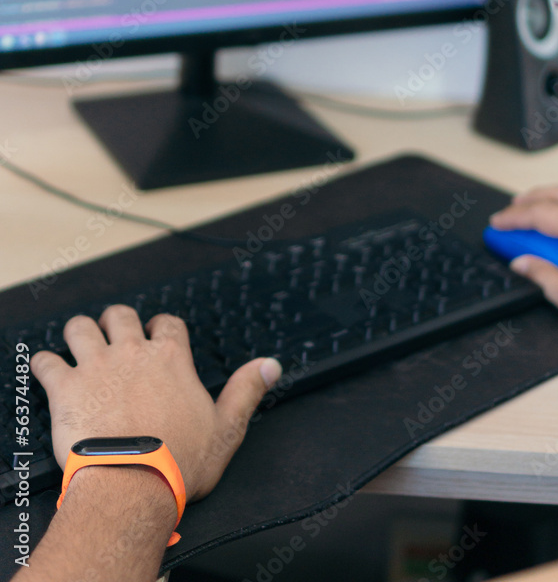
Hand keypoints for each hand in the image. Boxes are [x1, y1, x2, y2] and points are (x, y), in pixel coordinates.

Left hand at [30, 305, 281, 501]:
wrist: (131, 484)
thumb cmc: (178, 460)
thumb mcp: (227, 427)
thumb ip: (247, 390)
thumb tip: (271, 365)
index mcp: (171, 358)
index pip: (167, 323)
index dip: (161, 326)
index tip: (157, 334)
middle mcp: (132, 352)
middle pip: (120, 315)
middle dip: (116, 320)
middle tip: (114, 332)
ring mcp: (96, 366)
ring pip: (81, 327)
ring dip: (80, 331)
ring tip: (80, 340)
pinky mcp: (66, 387)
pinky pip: (46, 361)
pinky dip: (44, 363)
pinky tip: (47, 369)